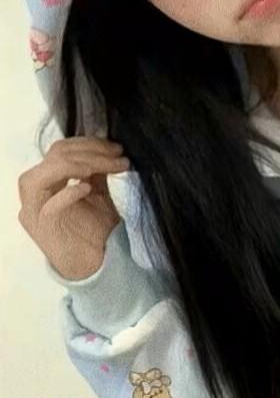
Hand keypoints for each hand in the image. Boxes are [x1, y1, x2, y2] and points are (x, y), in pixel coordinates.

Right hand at [17, 136, 129, 280]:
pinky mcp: (42, 229)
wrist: (97, 262)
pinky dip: (68, 192)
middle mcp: (34, 193)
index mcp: (46, 181)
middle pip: (55, 157)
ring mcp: (34, 211)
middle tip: (119, 156)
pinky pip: (49, 206)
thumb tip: (106, 147)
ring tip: (108, 167)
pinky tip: (87, 188)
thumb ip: (95, 170)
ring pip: (45, 175)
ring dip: (82, 165)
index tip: (116, 148)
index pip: (60, 149)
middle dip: (92, 152)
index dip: (89, 144)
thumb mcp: (97, 191)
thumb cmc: (95, 227)